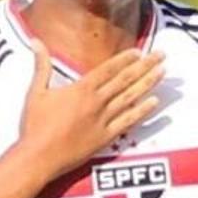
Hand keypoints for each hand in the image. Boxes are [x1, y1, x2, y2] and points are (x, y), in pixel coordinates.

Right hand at [16, 44, 164, 174]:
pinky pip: (128, 121)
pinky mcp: (105, 138)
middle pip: (125, 80)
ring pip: (130, 97)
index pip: (108, 69)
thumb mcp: (36, 92)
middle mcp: (96, 102)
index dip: (125, 59)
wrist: (38, 157)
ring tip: (163, 72)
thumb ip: (41, 65)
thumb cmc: (35, 126)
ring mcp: (103, 120)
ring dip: (148, 83)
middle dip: (145, 65)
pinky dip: (142, 111)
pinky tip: (155, 102)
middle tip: (162, 55)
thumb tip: (35, 40)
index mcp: (81, 89)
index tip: (139, 51)